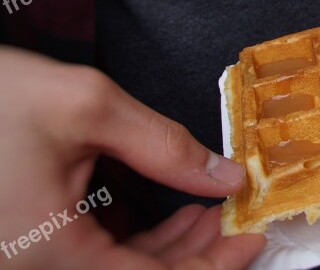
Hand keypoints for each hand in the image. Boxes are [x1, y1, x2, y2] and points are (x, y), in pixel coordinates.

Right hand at [0, 47, 264, 268]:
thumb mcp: (86, 108)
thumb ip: (163, 146)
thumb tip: (223, 176)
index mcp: (48, 251)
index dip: (213, 265)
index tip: (252, 239)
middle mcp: (32, 267)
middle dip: (197, 254)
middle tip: (236, 221)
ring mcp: (25, 259)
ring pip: (115, 269)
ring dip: (170, 248)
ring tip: (209, 213)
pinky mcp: (23, 245)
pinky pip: (91, 256)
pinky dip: (137, 240)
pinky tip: (167, 215)